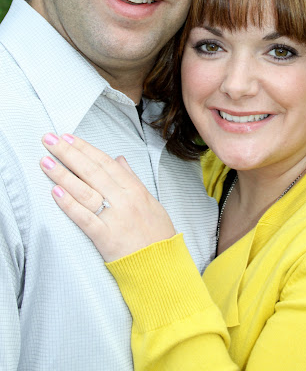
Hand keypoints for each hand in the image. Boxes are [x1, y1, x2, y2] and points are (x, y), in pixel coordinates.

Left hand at [40, 133, 175, 261]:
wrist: (162, 266)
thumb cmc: (157, 235)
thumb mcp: (150, 201)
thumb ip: (132, 179)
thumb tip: (119, 160)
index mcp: (135, 189)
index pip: (105, 162)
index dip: (85, 148)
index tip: (68, 137)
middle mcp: (124, 200)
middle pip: (92, 171)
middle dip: (69, 153)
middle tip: (50, 140)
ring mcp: (115, 218)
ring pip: (85, 191)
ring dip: (63, 174)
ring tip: (46, 161)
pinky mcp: (105, 238)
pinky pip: (84, 218)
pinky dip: (69, 204)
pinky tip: (56, 192)